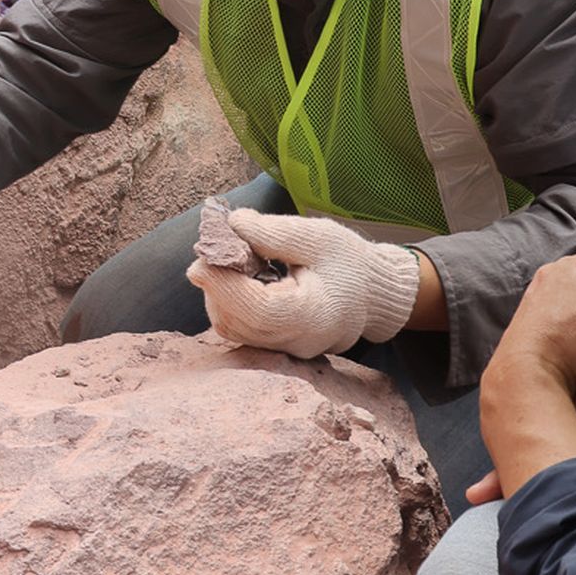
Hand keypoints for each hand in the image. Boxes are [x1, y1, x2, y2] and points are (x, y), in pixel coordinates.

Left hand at [188, 209, 422, 360]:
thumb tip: (231, 225)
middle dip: (216, 286)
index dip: (224, 286)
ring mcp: (286, 349)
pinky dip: (231, 301)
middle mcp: (298, 342)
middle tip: (212, 249)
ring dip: (220, 293)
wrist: (374, 294)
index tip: (201, 259)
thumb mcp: (319, 236)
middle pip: (239, 323)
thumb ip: (274, 232)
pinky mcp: (276, 345)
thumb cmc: (351, 262)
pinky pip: (241, 328)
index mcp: (315, 316)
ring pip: (235, 328)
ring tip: (233, 258)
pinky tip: (241, 276)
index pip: (258, 310)